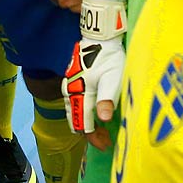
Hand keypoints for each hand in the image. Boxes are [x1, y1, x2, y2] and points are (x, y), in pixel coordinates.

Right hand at [63, 0, 127, 145]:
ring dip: (86, 123)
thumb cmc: (109, 58)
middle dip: (89, 133)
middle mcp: (71, 92)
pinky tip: (95, 113)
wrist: (99, 38)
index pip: (82, 124)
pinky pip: (75, 103)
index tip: (106, 144)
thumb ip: (107, 99)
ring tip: (103, 129)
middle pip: (75, 120)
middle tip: (107, 139)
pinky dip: (83, 113)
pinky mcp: (72, 81)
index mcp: (80, 94)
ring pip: (73, 112)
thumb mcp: (112, 78)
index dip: (93, 138)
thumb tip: (103, 119)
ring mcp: (70, 86)